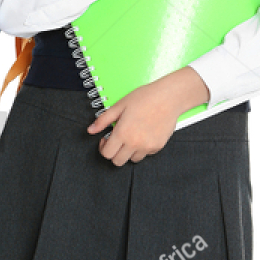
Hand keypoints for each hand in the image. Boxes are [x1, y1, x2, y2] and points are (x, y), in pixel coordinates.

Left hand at [87, 67, 209, 166]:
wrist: (168, 97)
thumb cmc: (145, 98)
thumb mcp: (119, 106)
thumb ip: (103, 120)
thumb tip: (91, 130)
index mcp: (122, 133)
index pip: (107, 154)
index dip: (103, 148)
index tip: (106, 139)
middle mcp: (135, 143)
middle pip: (118, 161)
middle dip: (114, 153)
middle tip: (117, 140)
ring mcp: (147, 147)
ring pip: (132, 159)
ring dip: (129, 151)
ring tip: (132, 136)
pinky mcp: (158, 147)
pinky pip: (146, 154)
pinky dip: (142, 148)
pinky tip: (144, 134)